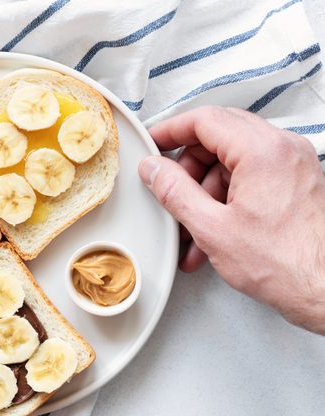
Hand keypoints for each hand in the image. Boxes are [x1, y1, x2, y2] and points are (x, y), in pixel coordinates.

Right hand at [138, 106, 324, 333]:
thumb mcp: (212, 228)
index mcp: (263, 151)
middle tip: (169, 190)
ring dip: (205, 189)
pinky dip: (226, 198)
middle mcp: (283, 149)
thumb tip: (153, 168)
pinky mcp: (296, 183)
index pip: (205, 120)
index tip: (151, 144)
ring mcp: (293, 165)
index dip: (170, 130)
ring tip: (190, 229)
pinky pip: (251, 177)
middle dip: (187, 166)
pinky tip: (211, 232)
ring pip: (232, 160)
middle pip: (218, 136)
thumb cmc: (284, 264)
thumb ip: (175, 191)